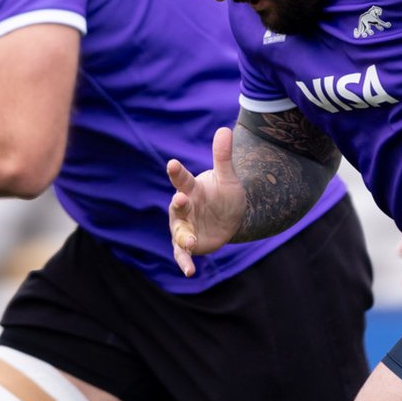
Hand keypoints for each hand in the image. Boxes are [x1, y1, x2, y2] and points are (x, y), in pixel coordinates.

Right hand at [167, 126, 246, 276]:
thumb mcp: (228, 177)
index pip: (182, 179)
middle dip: (179, 203)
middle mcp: (183, 208)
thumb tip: (225, 129)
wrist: (228, 218)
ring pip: (179, 232)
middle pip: (177, 206)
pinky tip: (190, 272)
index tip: (173, 164)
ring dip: (183, 236)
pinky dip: (185, 262)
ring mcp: (183, 227)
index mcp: (191, 189)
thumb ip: (223, 157)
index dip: (177, 172)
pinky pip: (183, 254)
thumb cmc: (224, 195)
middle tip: (181, 199)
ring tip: (191, 241)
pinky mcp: (188, 244)